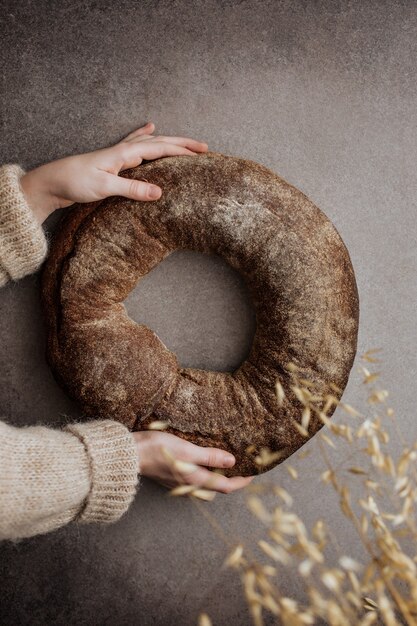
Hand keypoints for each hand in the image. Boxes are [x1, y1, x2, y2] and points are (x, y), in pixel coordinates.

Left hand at [20, 121, 208, 223]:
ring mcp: (119, 154)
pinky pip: (136, 144)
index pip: (160, 149)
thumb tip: (160, 193)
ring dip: (170, 142)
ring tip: (186, 142)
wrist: (52, 181)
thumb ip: (133, 189)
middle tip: (204, 148)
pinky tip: (150, 128)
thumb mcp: (105, 187)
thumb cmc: (75, 182)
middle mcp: (124, 150)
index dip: (181, 152)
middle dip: (183, 144)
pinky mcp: (113, 161)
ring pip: (151, 143)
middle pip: (160, 143)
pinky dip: (145, 136)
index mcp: (125, 154)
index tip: (201, 155)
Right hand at [132, 431, 254, 493]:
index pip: (225, 486)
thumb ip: (209, 457)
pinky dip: (204, 473)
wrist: (129, 455)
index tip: (254, 474)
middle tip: (243, 468)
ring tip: (225, 464)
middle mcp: (188, 485)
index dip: (242, 482)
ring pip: (204, 485)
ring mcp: (177, 483)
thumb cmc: (157, 450)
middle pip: (216, 488)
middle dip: (231, 480)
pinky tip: (202, 461)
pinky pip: (193, 479)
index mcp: (195, 480)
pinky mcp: (169, 477)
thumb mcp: (187, 450)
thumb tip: (232, 462)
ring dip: (217, 477)